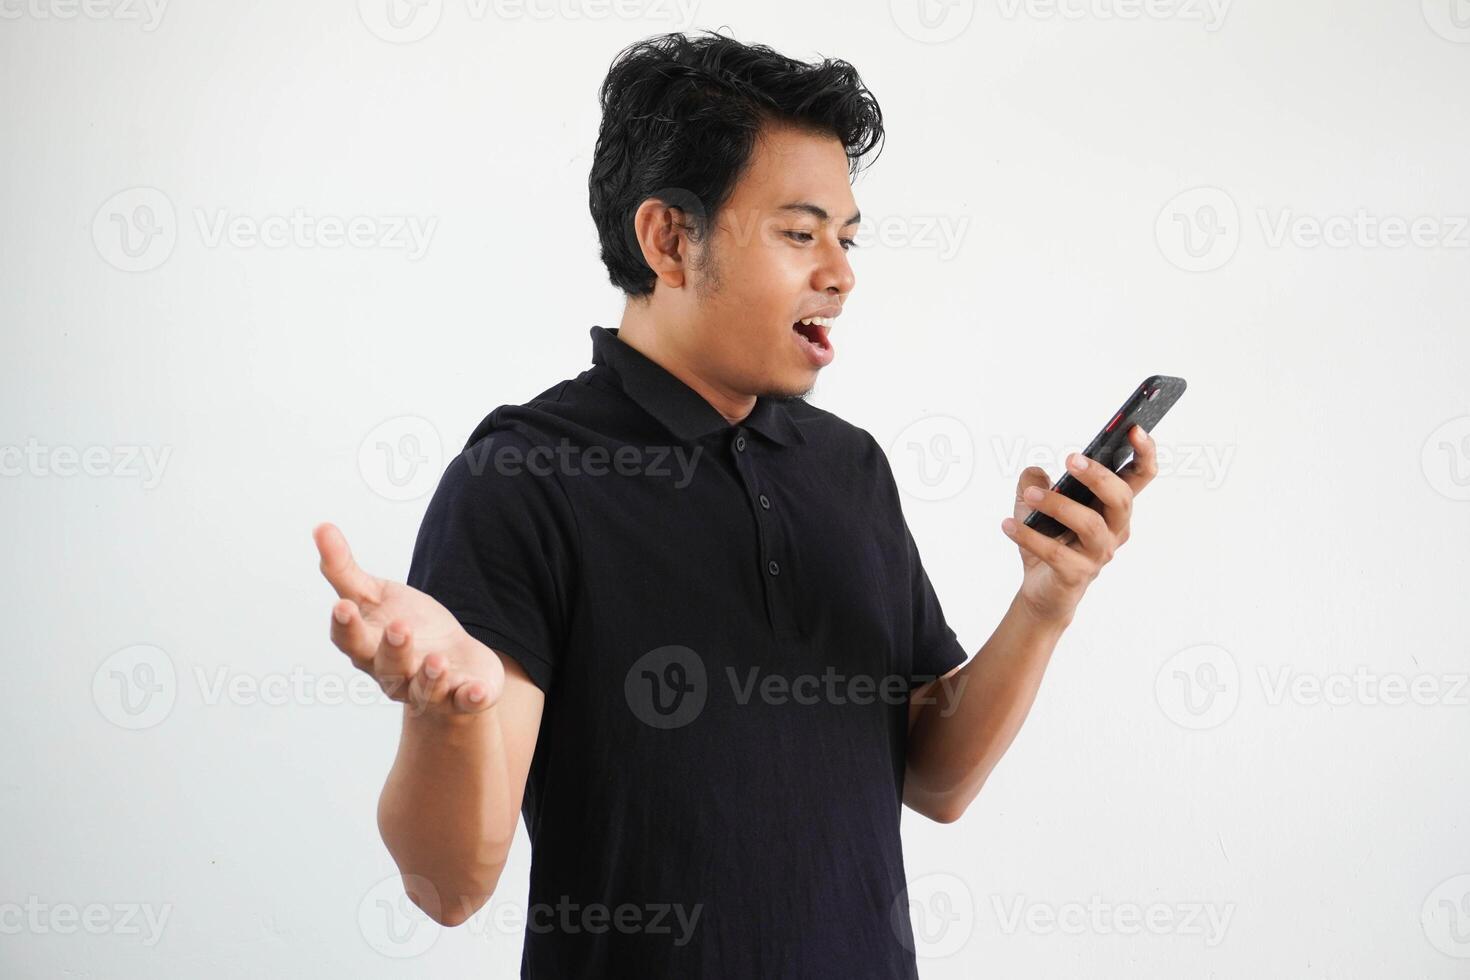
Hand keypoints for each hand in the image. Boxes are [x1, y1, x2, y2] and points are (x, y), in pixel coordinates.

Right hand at [314, 522, 505, 719]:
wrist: (450, 662)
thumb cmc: (405, 626)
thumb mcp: (375, 595)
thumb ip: (345, 569)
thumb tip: (321, 527)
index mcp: (369, 647)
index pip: (349, 640)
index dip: (345, 626)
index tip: (342, 606)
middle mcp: (394, 674)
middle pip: (388, 667)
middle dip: (393, 649)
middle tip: (400, 627)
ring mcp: (428, 689)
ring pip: (425, 689)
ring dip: (430, 676)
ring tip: (437, 659)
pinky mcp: (462, 696)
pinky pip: (466, 702)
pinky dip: (471, 698)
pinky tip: (477, 691)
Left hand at [1001, 425, 1158, 626]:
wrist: (1042, 586)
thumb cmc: (1049, 537)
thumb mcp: (1037, 502)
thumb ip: (1035, 481)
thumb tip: (1036, 472)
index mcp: (1113, 505)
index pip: (1141, 476)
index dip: (1144, 452)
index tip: (1134, 429)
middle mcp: (1115, 529)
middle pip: (1121, 498)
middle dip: (1098, 476)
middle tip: (1071, 459)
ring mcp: (1099, 554)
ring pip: (1090, 524)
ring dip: (1058, 505)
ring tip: (1029, 496)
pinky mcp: (1077, 574)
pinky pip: (1056, 553)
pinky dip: (1029, 536)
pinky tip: (1008, 525)